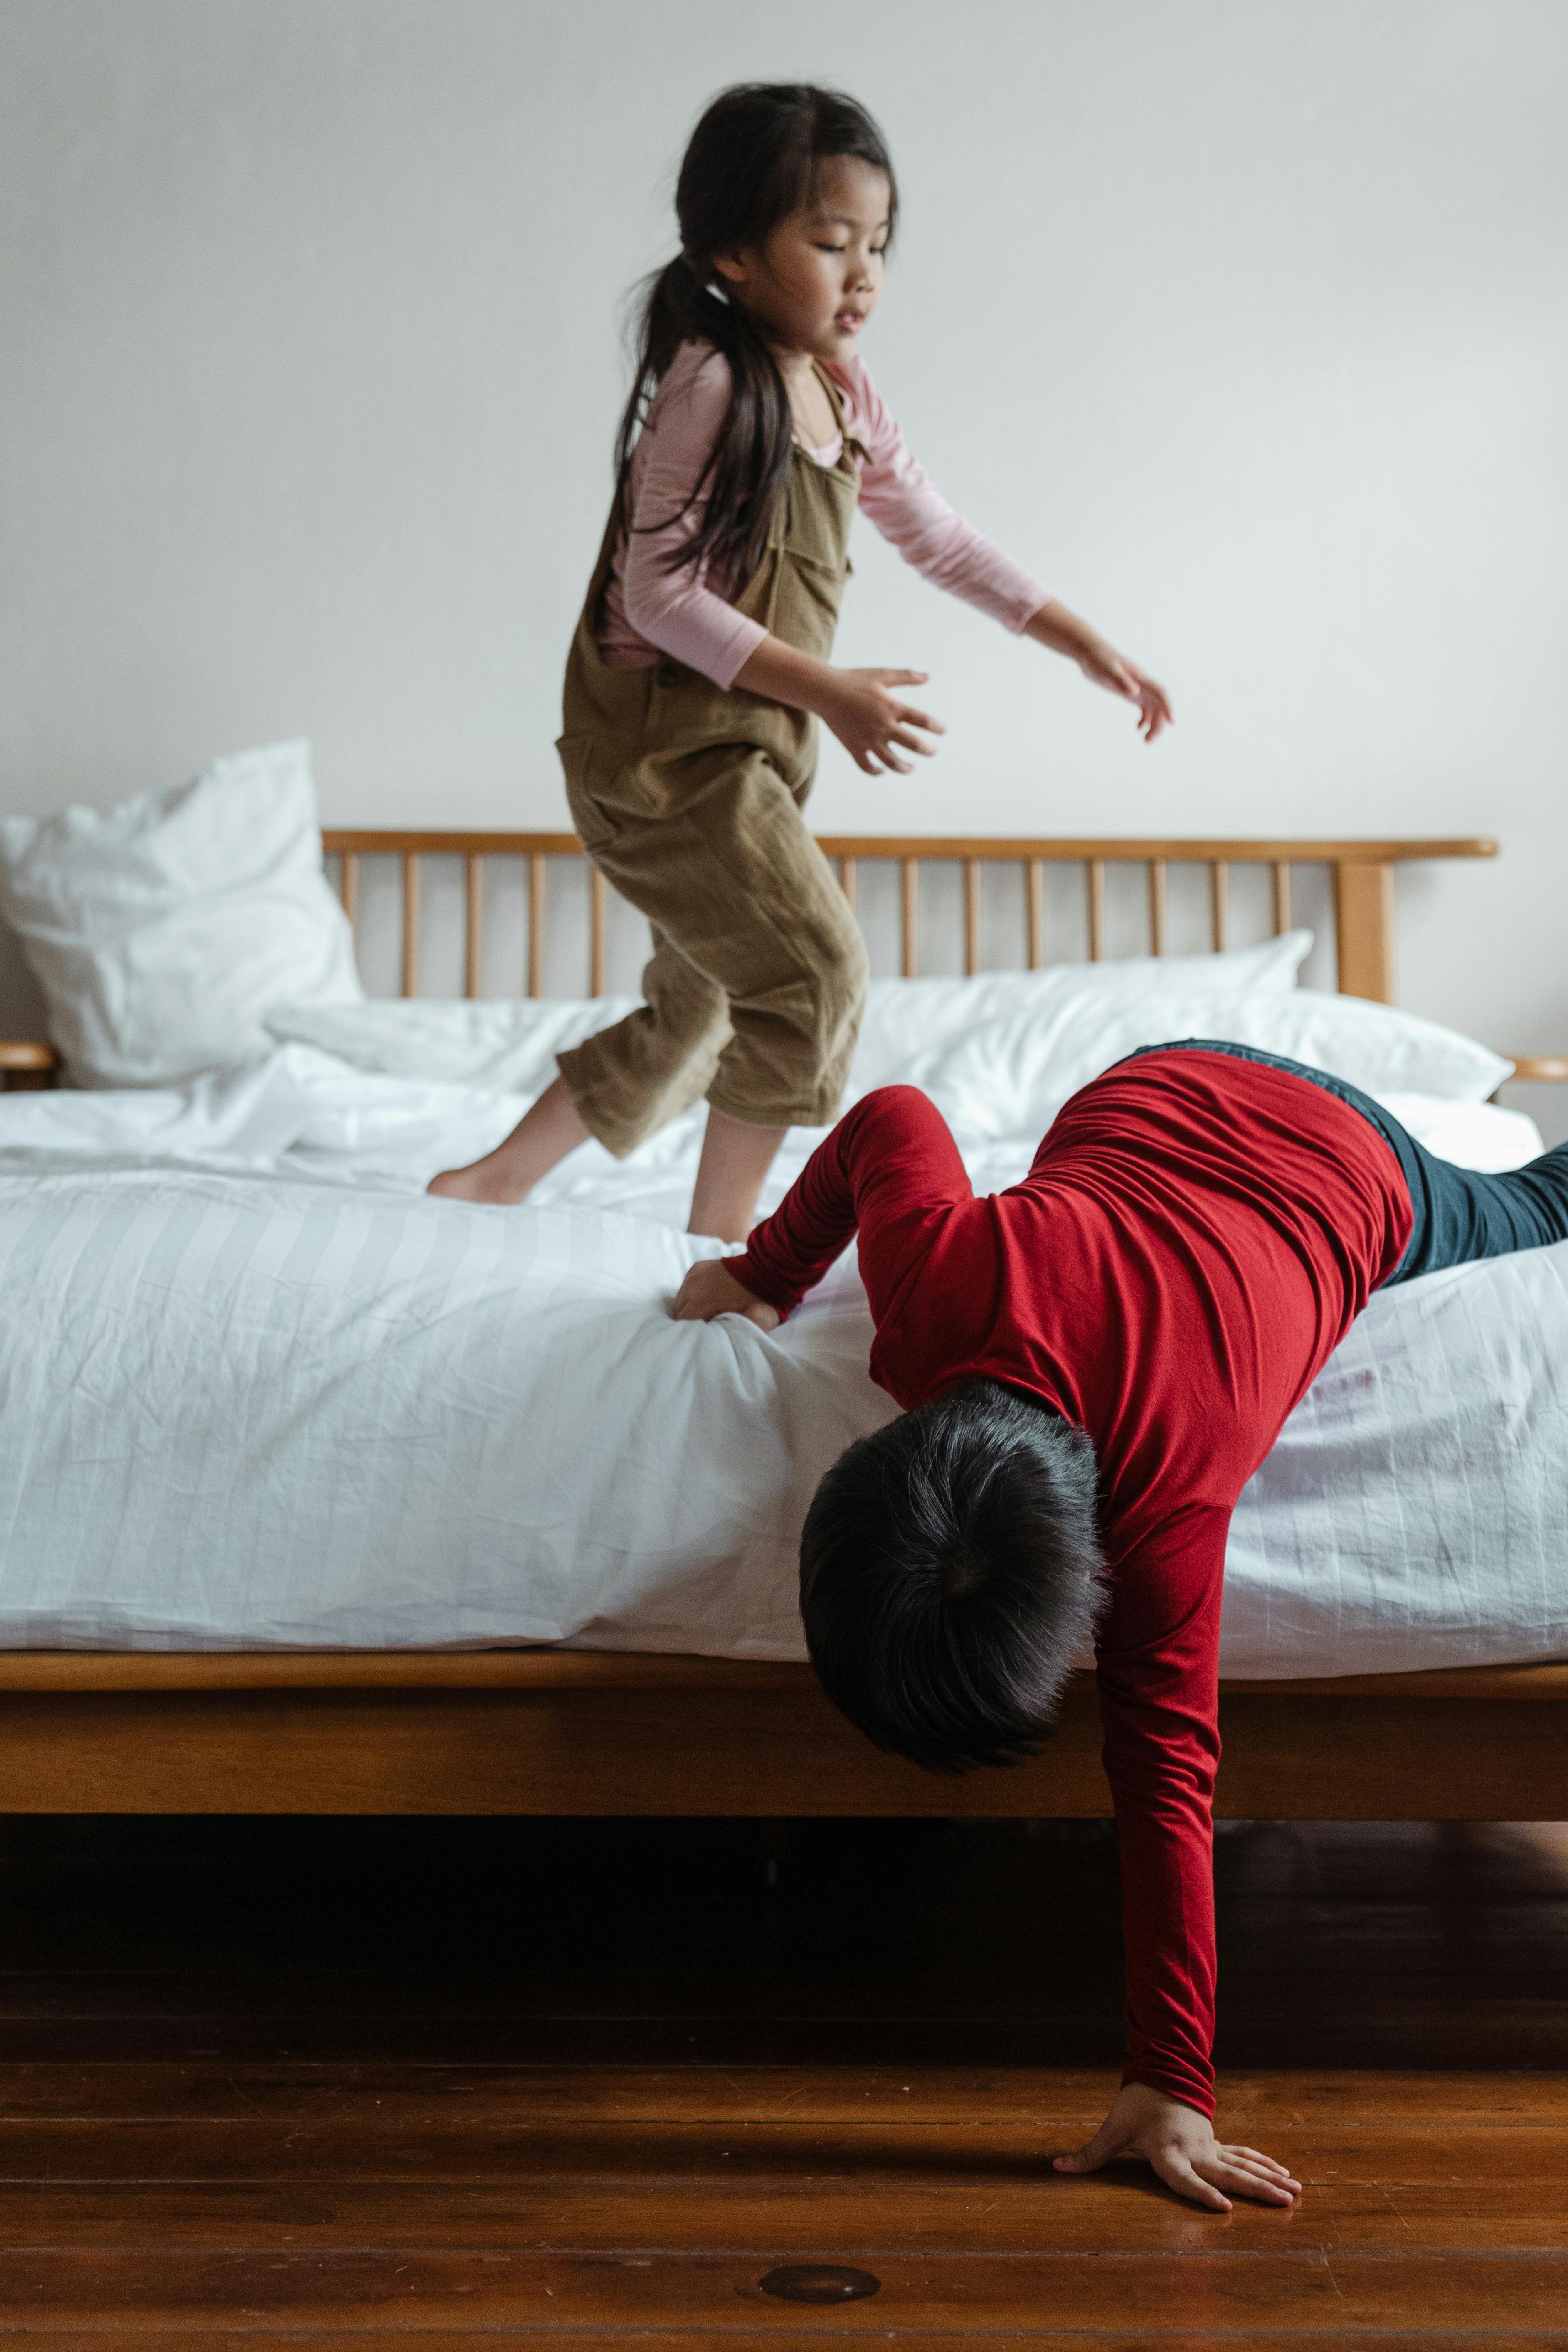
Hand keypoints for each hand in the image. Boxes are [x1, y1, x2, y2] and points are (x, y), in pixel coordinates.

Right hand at [670, 1259, 780, 1330]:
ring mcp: (693, 1274)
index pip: (683, 1324)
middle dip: (690, 1322)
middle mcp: (692, 1284)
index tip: (704, 1337)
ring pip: (681, 1300)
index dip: (694, 1333)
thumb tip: (710, 1344)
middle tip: (707, 1327)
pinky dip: (693, 1296)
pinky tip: (707, 1299)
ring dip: (690, 1309)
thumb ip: (725, 1333)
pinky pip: (687, 1288)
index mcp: (700, 1299)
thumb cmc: (759, 1299)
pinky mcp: (696, 1268)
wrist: (767, 1268)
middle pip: (679, 1312)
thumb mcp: (746, 1322)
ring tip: (707, 1313)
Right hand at [815, 668, 945, 775]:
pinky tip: (882, 771)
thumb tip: (928, 676)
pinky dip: (876, 771)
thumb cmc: (853, 680)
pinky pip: (867, 766)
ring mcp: (868, 739)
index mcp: (891, 707)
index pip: (922, 720)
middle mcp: (882, 725)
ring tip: (911, 767)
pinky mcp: (853, 747)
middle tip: (932, 752)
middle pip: (913, 744)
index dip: (936, 727)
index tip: (942, 731)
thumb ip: (906, 676)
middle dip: (927, 751)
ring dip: (905, 768)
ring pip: (892, 762)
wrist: (824, 691)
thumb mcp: (882, 674)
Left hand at [1023, 599, 1171, 741]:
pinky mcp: (1129, 691)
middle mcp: (1142, 683)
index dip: (1169, 707)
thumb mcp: (1107, 670)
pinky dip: (1144, 719)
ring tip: (1145, 741)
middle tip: (1148, 741)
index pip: (1161, 693)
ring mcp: (1137, 687)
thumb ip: (1121, 681)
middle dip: (1158, 723)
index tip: (1173, 723)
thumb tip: (1135, 693)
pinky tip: (1138, 729)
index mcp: (1141, 678)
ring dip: (1153, 724)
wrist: (1089, 652)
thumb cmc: (1098, 659)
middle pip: (1159, 705)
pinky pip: (1143, 706)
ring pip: (1153, 708)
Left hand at [1053, 2081, 1299, 2212]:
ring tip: (1296, 2192)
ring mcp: (1209, 2146)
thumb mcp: (1113, 2130)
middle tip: (1285, 2202)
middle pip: (1228, 2174)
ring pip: (1244, 2165)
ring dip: (1270, 2178)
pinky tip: (1285, 2176)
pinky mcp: (1216, 2143)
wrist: (1160, 2074)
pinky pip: (1244, 2156)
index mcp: (1167, 2151)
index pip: (1184, 2178)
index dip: (1201, 2194)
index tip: (1225, 2209)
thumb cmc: (1135, 2106)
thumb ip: (1089, 2155)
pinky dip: (1265, 2165)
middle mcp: (1194, 2150)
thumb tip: (1056, 2168)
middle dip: (1256, 2189)